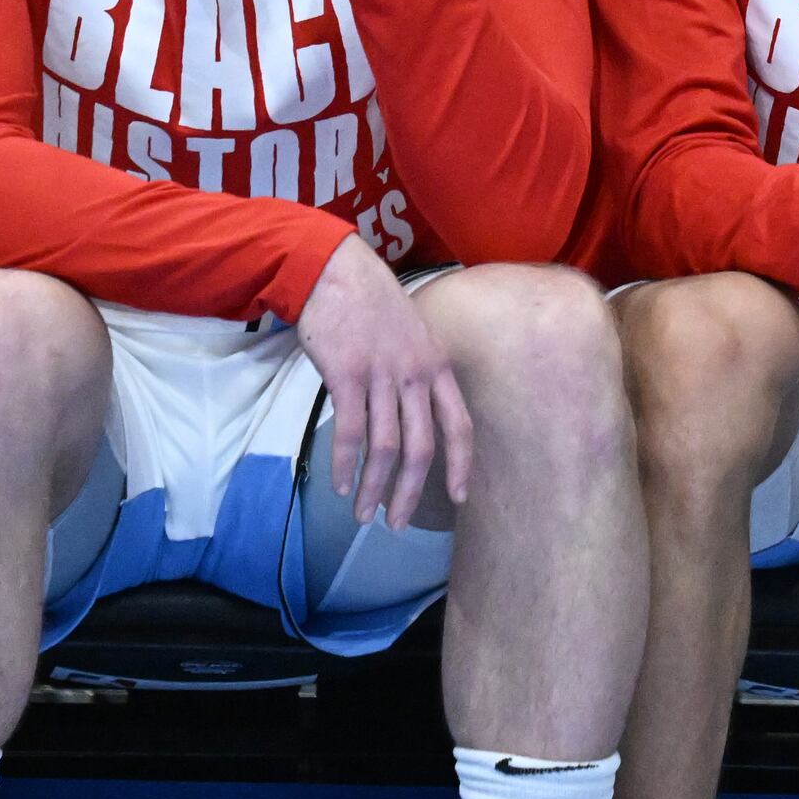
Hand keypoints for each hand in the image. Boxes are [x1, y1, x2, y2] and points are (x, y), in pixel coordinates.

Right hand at [295, 240, 469, 529]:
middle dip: (410, 494)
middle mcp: (416, 374)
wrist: (335, 273)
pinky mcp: (347, 375)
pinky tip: (340, 484)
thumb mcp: (413, 336)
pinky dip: (345, 464)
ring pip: (386, 447)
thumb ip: (418, 376)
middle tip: (397, 525)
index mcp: (437, 366)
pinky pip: (351, 431)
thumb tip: (414, 420)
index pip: (460, 426)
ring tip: (363, 514)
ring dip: (374, 488)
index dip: (462, 465)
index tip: (459, 499)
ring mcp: (383, 375)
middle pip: (422, 448)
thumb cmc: (372, 307)